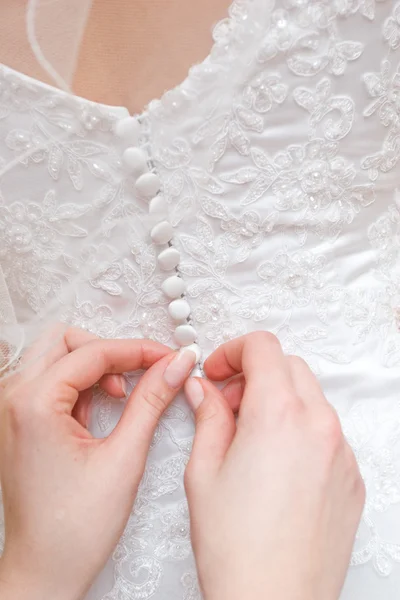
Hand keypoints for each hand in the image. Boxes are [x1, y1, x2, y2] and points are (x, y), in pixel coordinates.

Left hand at [0, 326, 195, 599]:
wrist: (44, 572)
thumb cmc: (72, 530)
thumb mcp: (124, 459)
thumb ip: (151, 402)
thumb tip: (174, 367)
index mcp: (33, 405)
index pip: (93, 352)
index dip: (138, 350)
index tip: (169, 358)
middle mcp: (13, 400)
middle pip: (66, 341)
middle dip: (108, 350)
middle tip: (143, 371)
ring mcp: (12, 411)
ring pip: (57, 358)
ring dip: (94, 367)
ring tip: (123, 396)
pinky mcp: (20, 423)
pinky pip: (51, 382)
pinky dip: (81, 385)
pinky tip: (102, 409)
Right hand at [184, 332, 364, 599]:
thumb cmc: (236, 547)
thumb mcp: (204, 470)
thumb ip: (207, 416)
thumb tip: (203, 389)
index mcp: (278, 415)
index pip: (263, 347)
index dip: (232, 351)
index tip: (217, 373)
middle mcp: (319, 426)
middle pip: (289, 366)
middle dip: (255, 374)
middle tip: (228, 404)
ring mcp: (342, 453)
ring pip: (311, 398)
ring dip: (279, 401)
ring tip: (250, 438)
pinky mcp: (351, 478)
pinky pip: (328, 433)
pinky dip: (301, 430)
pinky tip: (277, 465)